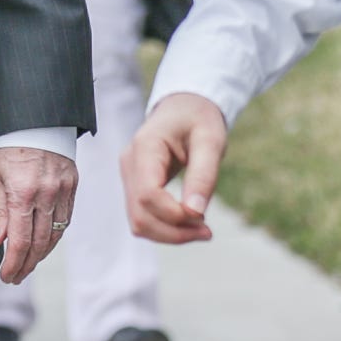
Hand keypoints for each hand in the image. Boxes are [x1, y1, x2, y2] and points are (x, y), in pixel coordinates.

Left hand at [0, 146, 77, 284]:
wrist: (35, 119)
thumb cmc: (9, 146)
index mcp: (22, 192)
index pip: (20, 240)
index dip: (13, 262)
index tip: (7, 276)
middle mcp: (46, 194)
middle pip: (39, 242)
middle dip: (27, 264)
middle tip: (16, 277)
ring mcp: (63, 191)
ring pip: (56, 234)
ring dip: (42, 254)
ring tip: (28, 265)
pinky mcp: (73, 186)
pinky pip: (66, 219)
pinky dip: (55, 236)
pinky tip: (45, 245)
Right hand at [122, 93, 229, 244]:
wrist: (184, 107)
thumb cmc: (198, 119)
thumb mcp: (211, 140)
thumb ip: (203, 175)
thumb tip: (195, 212)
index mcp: (145, 147)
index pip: (148, 194)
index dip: (174, 215)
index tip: (203, 218)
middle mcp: (129, 163)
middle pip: (139, 215)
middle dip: (173, 232)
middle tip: (207, 231)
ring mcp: (129, 176)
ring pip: (138, 222)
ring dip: (169, 234)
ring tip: (201, 229)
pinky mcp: (135, 185)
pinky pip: (143, 216)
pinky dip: (165, 227)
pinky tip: (188, 223)